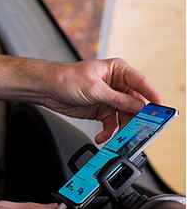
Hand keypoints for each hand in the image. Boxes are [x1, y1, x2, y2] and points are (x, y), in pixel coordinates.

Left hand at [41, 58, 163, 143]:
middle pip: (136, 103)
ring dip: (123, 128)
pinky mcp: (102, 111)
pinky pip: (112, 124)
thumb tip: (139, 106)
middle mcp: (117, 84)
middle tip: (142, 128)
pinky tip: (102, 137)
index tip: (161, 108)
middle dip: (138, 117)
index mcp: (118, 71)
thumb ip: (118, 99)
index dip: (153, 96)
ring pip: (125, 116)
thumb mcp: (94, 89)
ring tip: (120, 137)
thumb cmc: (66, 78)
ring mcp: (110, 99)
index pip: (141, 83)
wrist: (46, 88)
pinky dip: (109, 132)